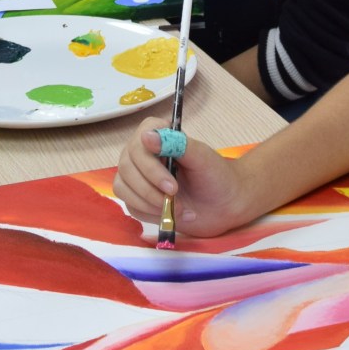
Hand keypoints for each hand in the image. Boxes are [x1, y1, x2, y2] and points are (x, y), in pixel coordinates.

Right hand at [113, 126, 254, 239]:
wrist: (225, 205)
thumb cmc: (216, 176)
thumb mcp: (203, 158)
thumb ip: (178, 144)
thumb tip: (146, 136)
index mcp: (158, 135)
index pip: (138, 145)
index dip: (150, 167)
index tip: (172, 184)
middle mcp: (141, 152)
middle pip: (126, 168)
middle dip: (150, 189)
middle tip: (176, 196)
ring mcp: (137, 176)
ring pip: (123, 188)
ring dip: (150, 203)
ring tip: (178, 208)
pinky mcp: (137, 198)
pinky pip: (131, 206)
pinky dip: (151, 214)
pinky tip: (172, 214)